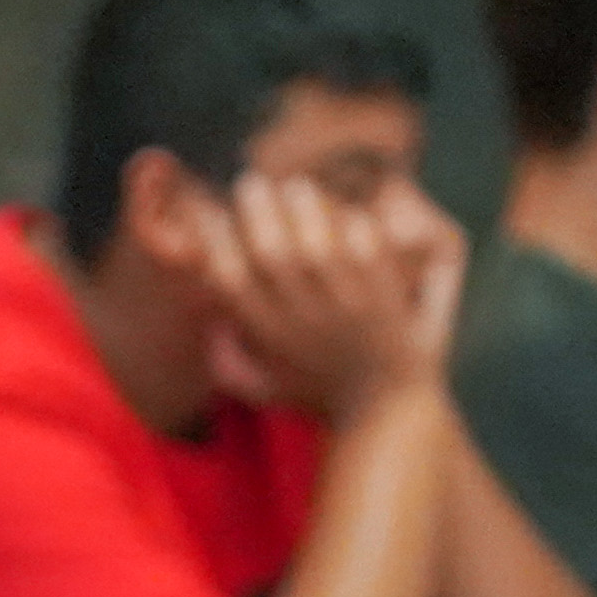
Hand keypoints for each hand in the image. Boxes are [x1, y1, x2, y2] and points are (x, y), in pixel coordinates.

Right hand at [196, 175, 448, 425]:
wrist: (386, 413)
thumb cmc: (324, 399)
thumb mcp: (267, 392)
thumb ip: (231, 367)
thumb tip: (210, 330)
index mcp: (267, 336)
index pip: (225, 280)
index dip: (212, 240)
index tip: (210, 213)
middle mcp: (301, 320)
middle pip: (268, 253)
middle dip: (256, 210)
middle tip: (251, 182)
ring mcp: (343, 309)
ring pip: (316, 247)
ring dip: (303, 209)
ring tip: (295, 186)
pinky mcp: (382, 301)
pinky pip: (364, 252)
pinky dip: (354, 227)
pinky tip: (348, 213)